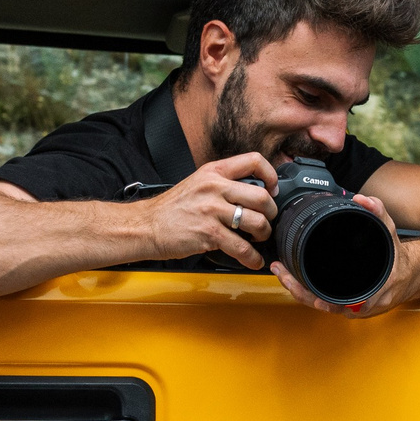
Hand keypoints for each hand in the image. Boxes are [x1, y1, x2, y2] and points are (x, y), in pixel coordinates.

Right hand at [140, 153, 279, 267]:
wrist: (145, 226)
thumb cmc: (171, 209)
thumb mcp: (197, 184)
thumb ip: (223, 184)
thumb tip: (251, 193)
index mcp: (214, 172)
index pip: (253, 160)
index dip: (271, 175)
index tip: (273, 188)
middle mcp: (215, 188)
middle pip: (262, 195)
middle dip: (272, 212)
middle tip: (268, 219)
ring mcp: (212, 211)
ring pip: (256, 222)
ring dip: (264, 234)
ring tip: (259, 238)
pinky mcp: (209, 233)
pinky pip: (242, 247)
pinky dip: (252, 257)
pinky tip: (252, 260)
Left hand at [270, 193, 406, 316]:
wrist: (409, 275)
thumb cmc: (397, 259)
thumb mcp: (390, 233)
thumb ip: (378, 214)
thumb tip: (363, 199)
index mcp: (374, 292)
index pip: (346, 303)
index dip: (327, 301)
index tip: (313, 297)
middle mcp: (362, 305)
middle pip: (326, 305)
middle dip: (301, 291)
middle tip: (283, 274)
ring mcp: (354, 308)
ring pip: (322, 305)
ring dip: (300, 292)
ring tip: (282, 274)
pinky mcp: (347, 306)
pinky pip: (324, 303)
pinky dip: (309, 293)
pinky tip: (294, 280)